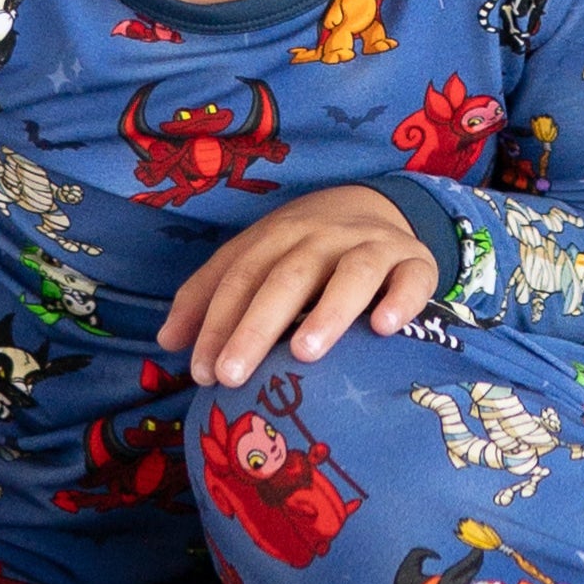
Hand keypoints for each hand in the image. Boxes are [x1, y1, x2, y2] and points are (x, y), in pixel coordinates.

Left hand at [161, 187, 439, 387]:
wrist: (379, 208)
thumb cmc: (306, 252)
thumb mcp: (256, 260)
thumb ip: (211, 296)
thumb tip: (167, 342)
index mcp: (278, 235)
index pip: (241, 275)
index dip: (217, 322)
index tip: (201, 372)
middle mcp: (324, 235)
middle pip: (287, 276)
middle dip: (256, 325)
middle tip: (232, 375)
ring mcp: (373, 246)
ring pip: (352, 272)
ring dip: (328, 310)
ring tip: (304, 352)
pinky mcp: (416, 261)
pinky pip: (412, 278)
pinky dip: (401, 300)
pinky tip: (385, 328)